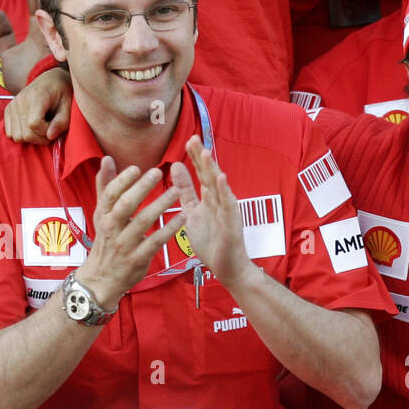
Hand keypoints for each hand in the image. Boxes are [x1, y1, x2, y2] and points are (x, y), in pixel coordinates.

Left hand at [0, 0, 47, 94]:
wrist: (33, 101)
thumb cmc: (24, 83)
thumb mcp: (8, 56)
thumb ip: (4, 35)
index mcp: (38, 36)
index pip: (36, 6)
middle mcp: (46, 33)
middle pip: (42, 2)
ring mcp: (50, 37)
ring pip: (45, 5)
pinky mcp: (52, 43)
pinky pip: (48, 17)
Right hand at [4, 67, 72, 143]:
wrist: (50, 80)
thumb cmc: (62, 93)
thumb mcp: (68, 106)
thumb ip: (62, 122)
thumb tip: (50, 136)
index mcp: (36, 97)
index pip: (34, 124)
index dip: (46, 132)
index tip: (55, 127)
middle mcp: (20, 101)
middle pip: (25, 134)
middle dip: (40, 139)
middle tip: (50, 130)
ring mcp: (12, 106)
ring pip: (17, 136)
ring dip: (31, 138)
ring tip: (42, 129)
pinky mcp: (8, 111)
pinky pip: (10, 133)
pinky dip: (22, 135)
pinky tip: (32, 129)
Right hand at [74, 157, 183, 307]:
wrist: (102, 278)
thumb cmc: (106, 241)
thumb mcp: (101, 215)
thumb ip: (105, 187)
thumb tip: (106, 159)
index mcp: (103, 215)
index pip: (110, 194)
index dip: (122, 180)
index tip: (137, 168)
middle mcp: (112, 228)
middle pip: (126, 204)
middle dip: (142, 187)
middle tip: (158, 172)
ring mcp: (125, 244)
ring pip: (143, 221)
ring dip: (160, 205)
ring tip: (176, 191)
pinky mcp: (138, 258)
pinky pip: (156, 241)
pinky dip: (169, 229)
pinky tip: (182, 217)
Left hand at [168, 135, 254, 291]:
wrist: (228, 269)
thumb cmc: (212, 243)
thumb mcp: (192, 213)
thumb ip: (186, 191)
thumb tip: (176, 166)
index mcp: (208, 200)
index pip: (201, 174)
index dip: (195, 158)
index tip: (188, 140)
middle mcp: (219, 202)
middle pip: (210, 176)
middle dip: (202, 158)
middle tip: (194, 139)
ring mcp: (227, 213)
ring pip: (220, 188)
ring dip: (213, 170)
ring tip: (205, 153)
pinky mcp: (232, 225)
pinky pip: (229, 207)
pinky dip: (226, 193)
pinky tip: (222, 180)